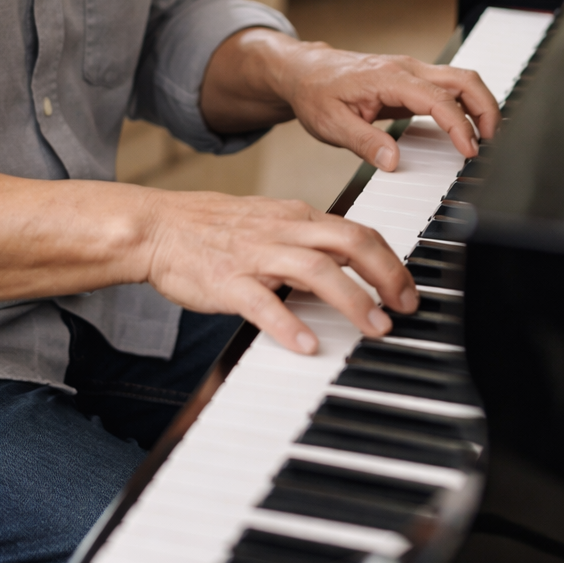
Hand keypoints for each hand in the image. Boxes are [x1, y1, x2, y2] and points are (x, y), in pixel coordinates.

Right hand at [142, 187, 417, 353]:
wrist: (156, 227)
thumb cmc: (210, 228)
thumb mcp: (267, 222)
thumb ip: (306, 239)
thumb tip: (349, 261)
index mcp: (294, 216)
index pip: (356, 231)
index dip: (390, 260)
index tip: (407, 290)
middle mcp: (281, 231)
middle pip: (348, 242)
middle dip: (386, 274)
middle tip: (405, 308)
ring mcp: (254, 255)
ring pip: (316, 269)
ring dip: (352, 300)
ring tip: (375, 328)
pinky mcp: (227, 281)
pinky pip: (262, 302)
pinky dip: (288, 324)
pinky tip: (307, 345)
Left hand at [201, 30, 499, 170]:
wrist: (304, 72)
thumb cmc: (315, 93)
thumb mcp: (332, 124)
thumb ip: (365, 143)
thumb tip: (394, 162)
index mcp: (389, 78)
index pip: (439, 100)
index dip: (460, 126)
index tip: (470, 152)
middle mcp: (406, 69)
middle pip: (464, 79)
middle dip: (487, 109)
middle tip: (493, 143)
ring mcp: (411, 71)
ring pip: (461, 80)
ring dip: (480, 105)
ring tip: (486, 139)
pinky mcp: (411, 79)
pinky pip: (449, 87)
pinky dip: (466, 105)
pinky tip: (466, 129)